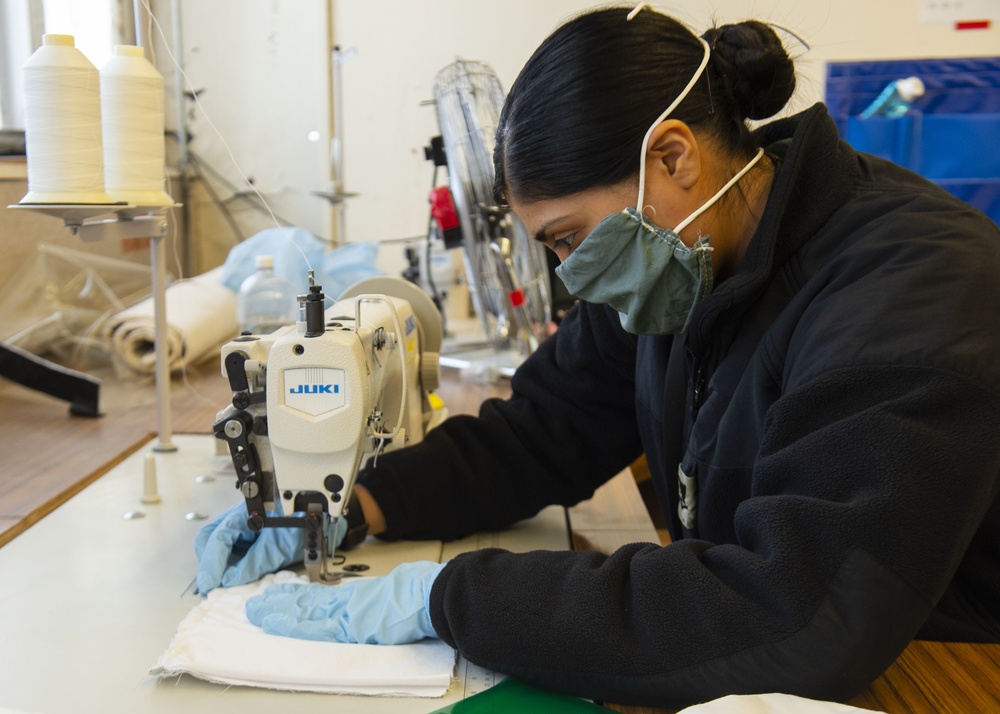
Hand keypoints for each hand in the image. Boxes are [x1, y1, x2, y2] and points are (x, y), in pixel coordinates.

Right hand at [194, 501, 347, 593]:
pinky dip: (233, 564)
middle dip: (210, 561)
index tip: (208, 583)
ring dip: (220, 564)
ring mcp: (246, 523)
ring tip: (225, 582)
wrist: (327, 518)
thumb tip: (228, 580)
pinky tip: (237, 575)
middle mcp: (242, 514)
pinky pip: (234, 549)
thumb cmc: (308, 523)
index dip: (211, 562)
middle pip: (211, 537)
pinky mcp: (252, 534)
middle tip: (213, 584)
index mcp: (248, 509)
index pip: (218, 536)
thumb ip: (253, 563)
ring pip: (220, 544)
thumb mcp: (281, 546)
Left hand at [246, 561, 445, 644]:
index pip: (323, 598)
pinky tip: (274, 622)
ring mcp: (346, 613)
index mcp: (361, 596)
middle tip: (258, 602)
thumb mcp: (399, 589)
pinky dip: (291, 625)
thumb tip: (386, 599)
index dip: (300, 596)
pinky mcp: (347, 625)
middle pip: (308, 602)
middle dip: (281, 602)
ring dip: (277, 611)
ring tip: (256, 610)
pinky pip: (312, 627)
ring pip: (303, 611)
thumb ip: (384, 597)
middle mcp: (349, 603)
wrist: (428, 594)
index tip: (283, 594)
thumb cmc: (421, 592)